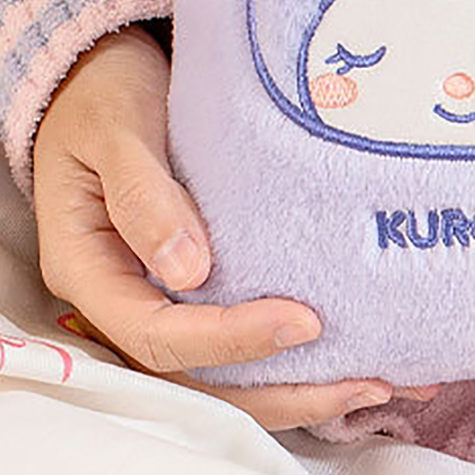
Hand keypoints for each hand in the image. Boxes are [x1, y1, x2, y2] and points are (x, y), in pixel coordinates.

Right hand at [32, 25, 432, 428]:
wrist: (99, 81)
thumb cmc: (102, 99)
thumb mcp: (115, 132)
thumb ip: (145, 197)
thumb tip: (191, 271)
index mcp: (91, 272)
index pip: (158, 335)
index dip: (231, 339)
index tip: (305, 321)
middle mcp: (125, 304)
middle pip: (199, 380)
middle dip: (284, 392)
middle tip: (369, 382)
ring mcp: (161, 305)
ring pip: (226, 381)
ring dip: (303, 394)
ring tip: (383, 385)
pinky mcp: (199, 298)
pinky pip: (245, 348)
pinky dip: (303, 366)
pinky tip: (368, 365)